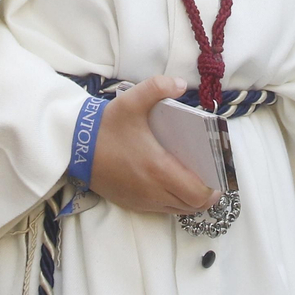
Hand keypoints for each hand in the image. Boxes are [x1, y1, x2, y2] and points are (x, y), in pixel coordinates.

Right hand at [88, 75, 219, 215]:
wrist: (75, 147)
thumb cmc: (107, 126)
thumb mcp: (132, 100)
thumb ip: (158, 87)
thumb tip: (181, 85)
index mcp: (158, 168)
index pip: (197, 194)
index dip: (213, 189)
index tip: (219, 174)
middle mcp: (152, 191)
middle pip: (192, 206)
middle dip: (206, 194)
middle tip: (211, 175)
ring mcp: (141, 200)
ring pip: (177, 210)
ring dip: (190, 199)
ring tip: (195, 178)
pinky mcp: (131, 203)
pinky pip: (161, 209)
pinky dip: (174, 201)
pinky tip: (174, 182)